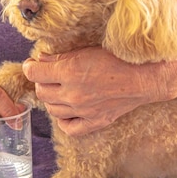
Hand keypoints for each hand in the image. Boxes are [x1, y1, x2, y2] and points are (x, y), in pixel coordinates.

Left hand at [22, 47, 176, 135]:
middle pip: (41, 92)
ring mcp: (83, 110)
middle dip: (41, 82)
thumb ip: (61, 57)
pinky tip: (68, 109)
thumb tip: (39, 60)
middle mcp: (73, 94)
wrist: (145, 77)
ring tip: (60, 89)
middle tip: (49, 75)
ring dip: (52, 99)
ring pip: (51, 109)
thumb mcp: (87, 50)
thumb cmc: (118, 58)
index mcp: (69, 72)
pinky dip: (63, 119)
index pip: (33, 73)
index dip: (31, 67)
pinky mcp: (95, 122)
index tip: (34, 65)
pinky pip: (68, 127)